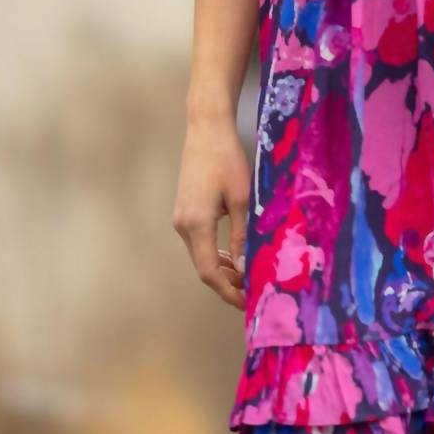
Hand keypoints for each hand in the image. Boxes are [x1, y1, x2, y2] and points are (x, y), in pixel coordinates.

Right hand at [171, 113, 250, 309]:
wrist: (207, 130)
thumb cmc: (227, 160)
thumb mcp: (243, 199)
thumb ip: (244, 235)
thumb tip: (247, 267)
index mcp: (196, 225)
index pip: (209, 272)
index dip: (228, 291)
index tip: (247, 303)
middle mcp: (182, 226)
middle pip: (203, 267)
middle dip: (227, 284)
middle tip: (252, 294)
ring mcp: (181, 219)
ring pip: (201, 255)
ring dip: (222, 269)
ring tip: (248, 279)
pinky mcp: (185, 211)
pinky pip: (200, 242)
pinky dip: (217, 254)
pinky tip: (235, 256)